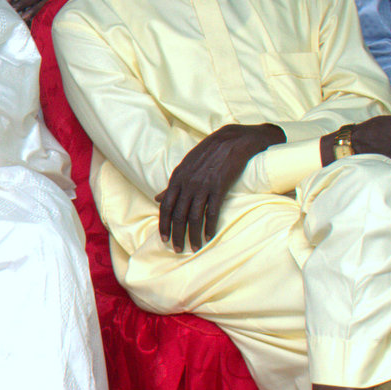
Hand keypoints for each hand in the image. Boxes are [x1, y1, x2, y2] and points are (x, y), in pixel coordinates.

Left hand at [157, 123, 283, 251]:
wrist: (232, 140)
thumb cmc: (208, 153)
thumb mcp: (186, 166)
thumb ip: (172, 184)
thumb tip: (157, 198)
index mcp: (177, 178)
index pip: (165, 206)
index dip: (164, 225)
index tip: (164, 239)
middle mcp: (187, 183)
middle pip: (178, 215)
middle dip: (177, 235)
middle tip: (178, 249)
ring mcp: (203, 185)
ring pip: (194, 216)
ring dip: (194, 235)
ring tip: (195, 247)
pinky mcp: (219, 186)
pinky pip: (212, 211)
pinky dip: (210, 226)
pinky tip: (210, 236)